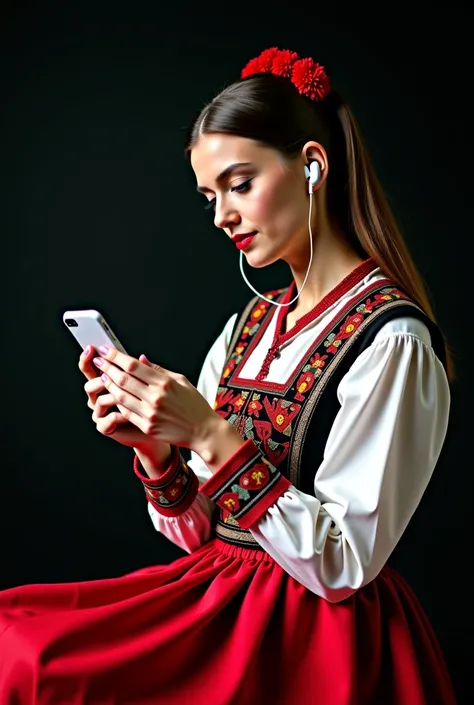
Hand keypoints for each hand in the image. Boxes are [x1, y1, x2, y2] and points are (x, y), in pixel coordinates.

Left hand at [92, 346, 218, 454]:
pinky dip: (118, 402)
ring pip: (121, 396)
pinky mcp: (147, 426)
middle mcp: (156, 397)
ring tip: (102, 376)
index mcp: (165, 383)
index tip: (107, 350)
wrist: (203, 431)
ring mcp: (150, 413)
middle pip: (123, 379)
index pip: (133, 365)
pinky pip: (126, 412)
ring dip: (109, 384)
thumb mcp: (182, 381)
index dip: (116, 356)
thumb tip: (141, 359)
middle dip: (107, 367)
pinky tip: (113, 395)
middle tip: (99, 360)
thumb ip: (159, 370)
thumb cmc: (195, 405)